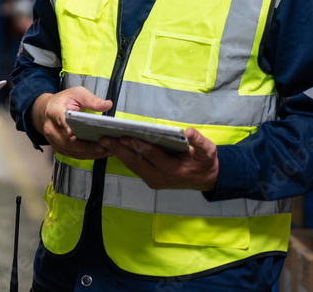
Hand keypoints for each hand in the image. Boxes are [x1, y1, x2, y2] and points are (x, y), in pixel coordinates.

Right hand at [31, 88, 112, 159]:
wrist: (46, 110)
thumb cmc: (62, 101)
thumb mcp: (76, 94)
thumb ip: (91, 99)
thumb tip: (106, 104)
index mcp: (54, 111)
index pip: (59, 119)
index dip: (66, 126)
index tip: (72, 133)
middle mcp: (51, 127)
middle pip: (66, 141)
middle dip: (85, 146)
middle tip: (101, 146)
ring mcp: (53, 139)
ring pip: (70, 150)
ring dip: (88, 153)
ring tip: (104, 151)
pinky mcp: (58, 147)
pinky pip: (72, 154)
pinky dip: (86, 155)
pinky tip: (98, 152)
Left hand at [100, 126, 218, 191]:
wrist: (205, 179)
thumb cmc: (205, 162)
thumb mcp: (207, 150)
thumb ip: (198, 141)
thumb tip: (189, 131)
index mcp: (173, 170)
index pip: (152, 155)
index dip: (138, 145)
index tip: (125, 136)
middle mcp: (160, 178)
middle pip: (136, 162)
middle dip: (119, 149)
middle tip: (104, 138)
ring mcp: (153, 180)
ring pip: (132, 165)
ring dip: (118, 153)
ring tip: (104, 140)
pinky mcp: (150, 180)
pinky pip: (134, 167)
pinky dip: (123, 157)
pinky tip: (114, 147)